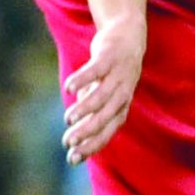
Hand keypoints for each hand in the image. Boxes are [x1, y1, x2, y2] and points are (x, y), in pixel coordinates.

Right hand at [62, 17, 145, 164]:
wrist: (126, 35)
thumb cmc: (110, 73)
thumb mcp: (100, 95)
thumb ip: (88, 115)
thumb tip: (73, 145)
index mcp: (121, 105)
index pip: (109, 130)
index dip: (93, 145)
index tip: (73, 159)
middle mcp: (123, 92)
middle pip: (108, 116)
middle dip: (89, 131)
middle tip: (69, 142)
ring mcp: (118, 74)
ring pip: (103, 95)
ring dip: (86, 108)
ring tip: (68, 118)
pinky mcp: (109, 57)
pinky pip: (96, 70)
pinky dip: (83, 79)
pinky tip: (69, 88)